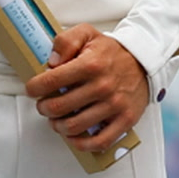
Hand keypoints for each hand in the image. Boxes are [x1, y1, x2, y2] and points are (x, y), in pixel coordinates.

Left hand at [24, 25, 147, 152]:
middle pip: (58, 108)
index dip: (34, 87)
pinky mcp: (125, 119)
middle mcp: (102, 86)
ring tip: (58, 119)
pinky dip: (81, 143)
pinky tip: (74, 135)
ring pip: (73, 127)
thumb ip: (66, 41)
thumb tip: (52, 62)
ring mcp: (114, 105)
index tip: (33, 89)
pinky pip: (99, 142)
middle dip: (44, 108)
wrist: (144, 61)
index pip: (50, 81)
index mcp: (91, 64)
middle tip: (44, 104)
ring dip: (58, 125)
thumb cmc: (112, 51)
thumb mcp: (87, 34)